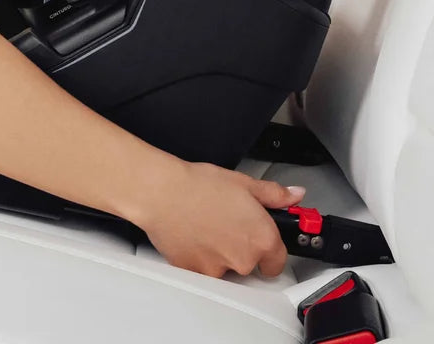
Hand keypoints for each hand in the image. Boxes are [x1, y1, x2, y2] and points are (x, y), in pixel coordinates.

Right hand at [137, 159, 305, 277]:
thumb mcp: (241, 182)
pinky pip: (202, 270)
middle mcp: (244, 259)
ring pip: (225, 268)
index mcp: (262, 238)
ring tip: (203, 226)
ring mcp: (220, 270)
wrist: (162, 192)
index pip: (278, 260)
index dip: (267, 248)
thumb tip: (293, 196)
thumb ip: (273, 194)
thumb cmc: (198, 185)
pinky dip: (198, 257)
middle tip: (222, 223)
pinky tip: (191, 235)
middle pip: (250, 264)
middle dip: (239, 248)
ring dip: (218, 254)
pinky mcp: (195, 273)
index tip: (256, 238)